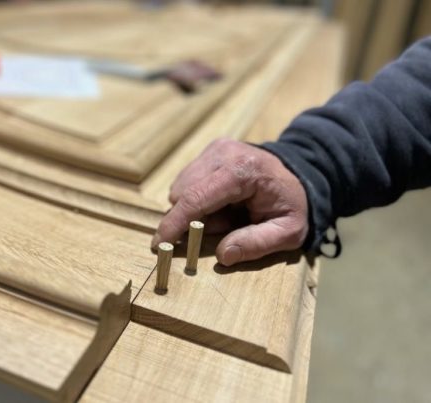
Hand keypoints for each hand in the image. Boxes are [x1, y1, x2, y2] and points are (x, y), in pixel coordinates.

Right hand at [151, 138, 308, 265]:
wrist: (300, 173)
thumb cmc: (293, 205)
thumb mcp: (288, 233)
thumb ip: (256, 244)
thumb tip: (222, 255)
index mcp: (243, 171)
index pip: (196, 198)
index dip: (174, 223)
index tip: (158, 244)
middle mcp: (224, 153)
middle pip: (183, 192)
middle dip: (191, 219)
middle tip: (220, 229)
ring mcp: (216, 148)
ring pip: (181, 186)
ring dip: (194, 209)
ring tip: (225, 215)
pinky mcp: (211, 150)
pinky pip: (187, 180)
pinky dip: (197, 197)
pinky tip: (221, 202)